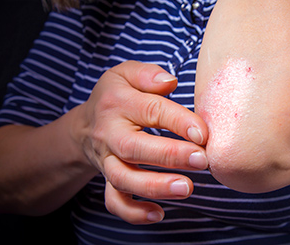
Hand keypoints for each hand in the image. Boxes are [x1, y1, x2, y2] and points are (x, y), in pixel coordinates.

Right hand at [76, 60, 207, 223]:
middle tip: (201, 160)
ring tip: (186, 188)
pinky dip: (134, 212)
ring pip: (124, 179)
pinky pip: (115, 201)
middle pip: (135, 148)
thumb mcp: (125, 74)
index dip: (179, 122)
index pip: (151, 110)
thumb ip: (147, 74)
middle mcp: (109, 133)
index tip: (204, 133)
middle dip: (169, 156)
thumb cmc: (115, 97)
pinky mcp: (107, 180)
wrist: (86, 125)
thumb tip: (170, 81)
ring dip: (155, 186)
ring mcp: (106, 160)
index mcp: (118, 103)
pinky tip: (159, 214)